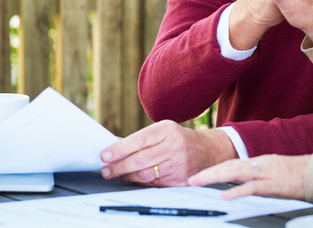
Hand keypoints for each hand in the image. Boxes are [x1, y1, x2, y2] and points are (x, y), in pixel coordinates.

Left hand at [100, 121, 237, 186]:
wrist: (207, 150)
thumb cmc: (179, 139)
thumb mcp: (165, 130)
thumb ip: (143, 138)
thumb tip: (116, 150)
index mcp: (167, 130)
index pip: (139, 140)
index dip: (120, 149)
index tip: (105, 155)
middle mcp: (173, 146)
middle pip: (140, 160)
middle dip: (119, 166)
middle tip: (106, 170)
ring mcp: (177, 164)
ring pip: (145, 174)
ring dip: (127, 176)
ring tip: (116, 175)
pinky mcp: (179, 179)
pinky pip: (154, 183)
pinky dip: (141, 182)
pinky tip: (133, 179)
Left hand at [188, 154, 310, 199]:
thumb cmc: (299, 175)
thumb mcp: (275, 173)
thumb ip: (258, 178)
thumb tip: (240, 185)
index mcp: (260, 161)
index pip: (232, 163)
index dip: (214, 169)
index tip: (198, 175)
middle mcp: (261, 164)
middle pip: (230, 165)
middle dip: (209, 172)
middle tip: (191, 179)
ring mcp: (267, 173)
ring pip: (236, 172)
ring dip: (215, 177)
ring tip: (199, 182)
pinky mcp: (276, 185)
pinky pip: (253, 187)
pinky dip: (238, 191)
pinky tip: (225, 195)